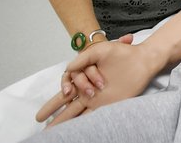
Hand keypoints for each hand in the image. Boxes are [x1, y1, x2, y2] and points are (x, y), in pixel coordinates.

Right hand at [36, 35, 156, 126]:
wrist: (141, 58)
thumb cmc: (122, 53)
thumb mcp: (101, 49)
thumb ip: (83, 57)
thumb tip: (68, 67)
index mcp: (84, 71)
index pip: (70, 79)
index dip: (74, 82)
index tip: (79, 87)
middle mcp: (88, 85)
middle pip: (65, 98)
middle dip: (51, 107)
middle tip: (39, 117)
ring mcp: (96, 95)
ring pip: (74, 108)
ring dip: (61, 118)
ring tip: (48, 130)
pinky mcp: (106, 102)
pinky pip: (90, 113)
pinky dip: (81, 120)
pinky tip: (71, 128)